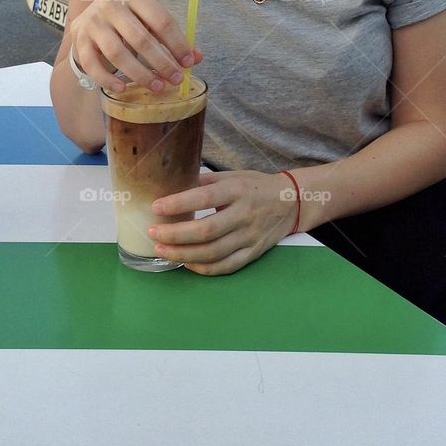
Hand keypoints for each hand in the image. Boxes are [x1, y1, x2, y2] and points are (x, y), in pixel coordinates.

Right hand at [68, 0, 201, 93]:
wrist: (91, 16)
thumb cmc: (129, 20)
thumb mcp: (149, 20)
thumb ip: (171, 37)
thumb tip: (196, 57)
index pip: (161, 20)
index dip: (177, 44)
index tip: (189, 63)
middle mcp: (111, 4)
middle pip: (140, 38)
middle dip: (161, 62)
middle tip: (175, 79)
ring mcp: (93, 22)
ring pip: (117, 53)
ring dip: (140, 73)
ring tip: (157, 86)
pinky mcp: (79, 40)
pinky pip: (93, 65)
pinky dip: (108, 79)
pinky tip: (123, 88)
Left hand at [148, 172, 297, 275]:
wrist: (292, 202)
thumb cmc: (255, 186)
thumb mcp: (232, 176)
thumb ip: (204, 182)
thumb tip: (172, 187)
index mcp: (237, 190)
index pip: (205, 197)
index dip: (179, 204)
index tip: (156, 207)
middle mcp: (244, 214)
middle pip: (206, 231)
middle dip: (175, 234)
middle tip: (153, 233)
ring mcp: (250, 237)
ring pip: (213, 253)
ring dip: (183, 254)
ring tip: (162, 249)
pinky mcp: (253, 253)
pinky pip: (225, 266)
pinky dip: (203, 268)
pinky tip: (186, 263)